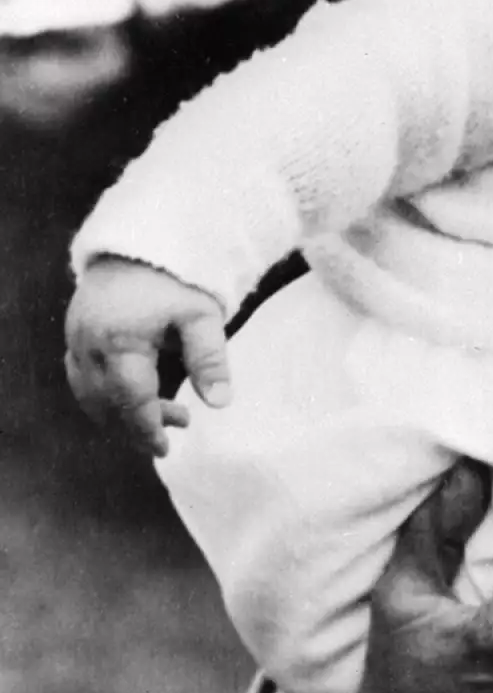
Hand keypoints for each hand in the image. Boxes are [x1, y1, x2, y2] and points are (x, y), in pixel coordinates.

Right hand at [64, 256, 230, 454]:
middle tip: (179, 422)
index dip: (147, 429)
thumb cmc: (176, 279)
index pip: (130, 401)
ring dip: (120, 413)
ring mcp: (75, 340)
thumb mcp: (202, 316)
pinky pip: (80, 379)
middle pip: (107, 404)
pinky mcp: (73, 336)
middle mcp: (89, 345)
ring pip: (90, 395)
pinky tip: (131, 395)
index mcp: (120, 342)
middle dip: (138, 424)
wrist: (139, 243)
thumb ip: (209, 360)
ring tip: (162, 412)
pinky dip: (103, 396)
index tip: (163, 449)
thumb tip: (220, 403)